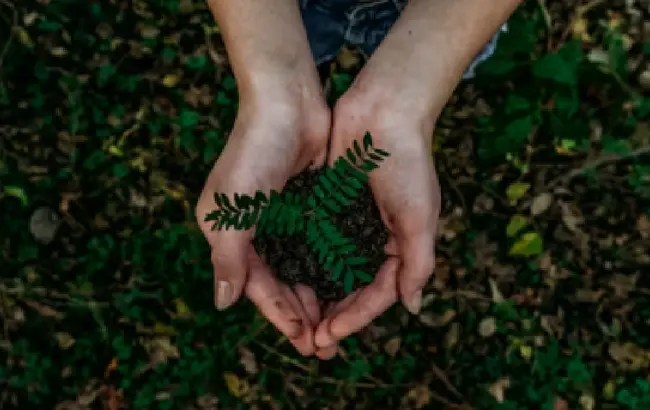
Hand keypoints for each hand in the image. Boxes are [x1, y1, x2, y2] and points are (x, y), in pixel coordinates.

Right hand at [195, 84, 331, 355]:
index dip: (278, 314)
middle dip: (299, 313)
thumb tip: (222, 303)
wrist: (287, 101)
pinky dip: (326, 267)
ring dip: (314, 295)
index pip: (254, 284)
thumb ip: (228, 257)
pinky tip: (343, 286)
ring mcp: (280, 217)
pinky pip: (315, 245)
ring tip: (335, 323)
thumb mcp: (233, 207)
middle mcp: (251, 228)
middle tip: (324, 343)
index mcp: (227, 232)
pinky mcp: (305, 204)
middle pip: (277, 282)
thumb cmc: (254, 151)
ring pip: (298, 268)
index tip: (303, 338)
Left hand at [314, 75, 441, 351]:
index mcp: (399, 246)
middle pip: (351, 289)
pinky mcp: (327, 206)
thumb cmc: (408, 163)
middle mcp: (373, 239)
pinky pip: (313, 242)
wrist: (384, 111)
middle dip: (333, 316)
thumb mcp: (420, 216)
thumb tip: (412, 307)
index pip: (377, 294)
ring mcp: (349, 224)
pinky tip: (285, 279)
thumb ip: (418, 262)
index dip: (356, 317)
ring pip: (329, 271)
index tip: (330, 334)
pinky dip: (302, 262)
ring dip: (315, 296)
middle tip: (310, 341)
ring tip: (296, 321)